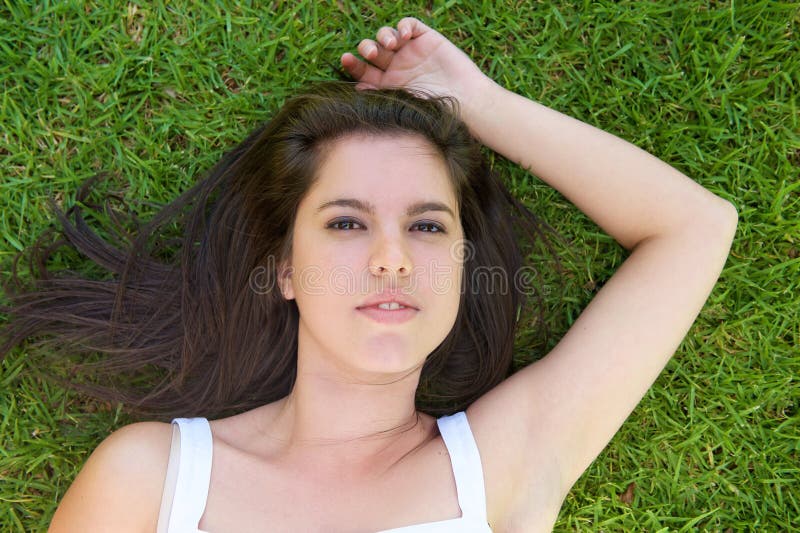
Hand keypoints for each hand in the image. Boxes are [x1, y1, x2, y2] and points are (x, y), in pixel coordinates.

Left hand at [340, 17, 494, 113]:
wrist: (465, 100)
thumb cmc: (435, 109)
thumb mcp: (404, 104)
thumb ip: (381, 94)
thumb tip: (356, 88)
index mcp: (387, 84)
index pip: (363, 71)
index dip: (353, 64)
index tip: (346, 60)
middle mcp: (396, 67)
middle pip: (371, 50)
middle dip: (367, 48)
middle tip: (372, 53)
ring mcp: (410, 52)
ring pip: (386, 35)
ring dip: (383, 36)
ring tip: (391, 44)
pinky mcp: (426, 39)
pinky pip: (408, 24)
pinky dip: (402, 25)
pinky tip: (404, 35)